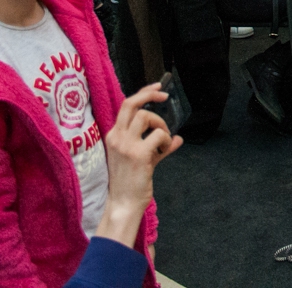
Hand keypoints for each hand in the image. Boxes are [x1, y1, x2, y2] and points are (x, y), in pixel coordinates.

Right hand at [97, 84, 182, 248]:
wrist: (123, 203)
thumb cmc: (131, 182)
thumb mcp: (145, 159)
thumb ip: (159, 147)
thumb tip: (177, 139)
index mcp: (114, 136)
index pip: (126, 106)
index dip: (143, 93)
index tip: (158, 87)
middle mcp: (117, 137)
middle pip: (131, 103)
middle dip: (149, 94)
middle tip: (164, 96)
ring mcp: (125, 145)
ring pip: (146, 117)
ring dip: (160, 125)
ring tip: (162, 140)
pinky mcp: (138, 154)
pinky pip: (158, 135)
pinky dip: (165, 140)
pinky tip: (163, 152)